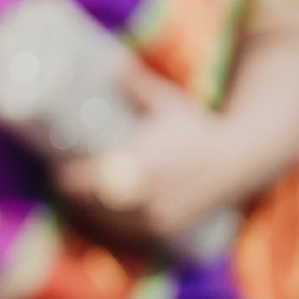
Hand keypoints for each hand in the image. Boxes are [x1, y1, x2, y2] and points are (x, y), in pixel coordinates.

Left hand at [51, 64, 235, 246]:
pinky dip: (115, 228)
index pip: (90, 183)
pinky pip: (132, 235)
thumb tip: (111, 63)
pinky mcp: (170, 230)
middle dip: (77, 197)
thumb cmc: (198, 128)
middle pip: (96, 205)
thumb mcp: (168, 103)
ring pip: (112, 223)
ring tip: (81, 198)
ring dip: (92, 213)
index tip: (58, 170)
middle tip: (65, 183)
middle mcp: (150, 197)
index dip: (68, 180)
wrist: (240, 160)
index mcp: (143, 167)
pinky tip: (104, 218)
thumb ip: (138, 85)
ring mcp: (161, 217)